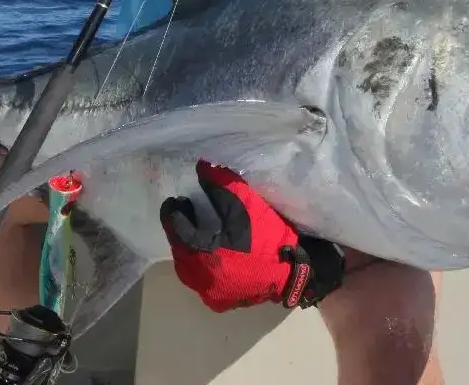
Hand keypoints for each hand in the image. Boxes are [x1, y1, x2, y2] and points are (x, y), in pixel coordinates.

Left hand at [159, 159, 344, 311]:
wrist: (295, 270)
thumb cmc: (268, 236)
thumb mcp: (245, 203)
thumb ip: (220, 184)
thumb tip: (201, 167)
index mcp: (202, 255)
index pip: (177, 230)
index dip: (173, 213)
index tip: (174, 201)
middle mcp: (201, 279)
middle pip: (180, 251)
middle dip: (181, 232)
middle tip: (188, 215)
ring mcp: (210, 294)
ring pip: (189, 269)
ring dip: (189, 251)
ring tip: (198, 234)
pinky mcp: (221, 302)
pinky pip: (203, 282)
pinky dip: (202, 268)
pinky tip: (211, 256)